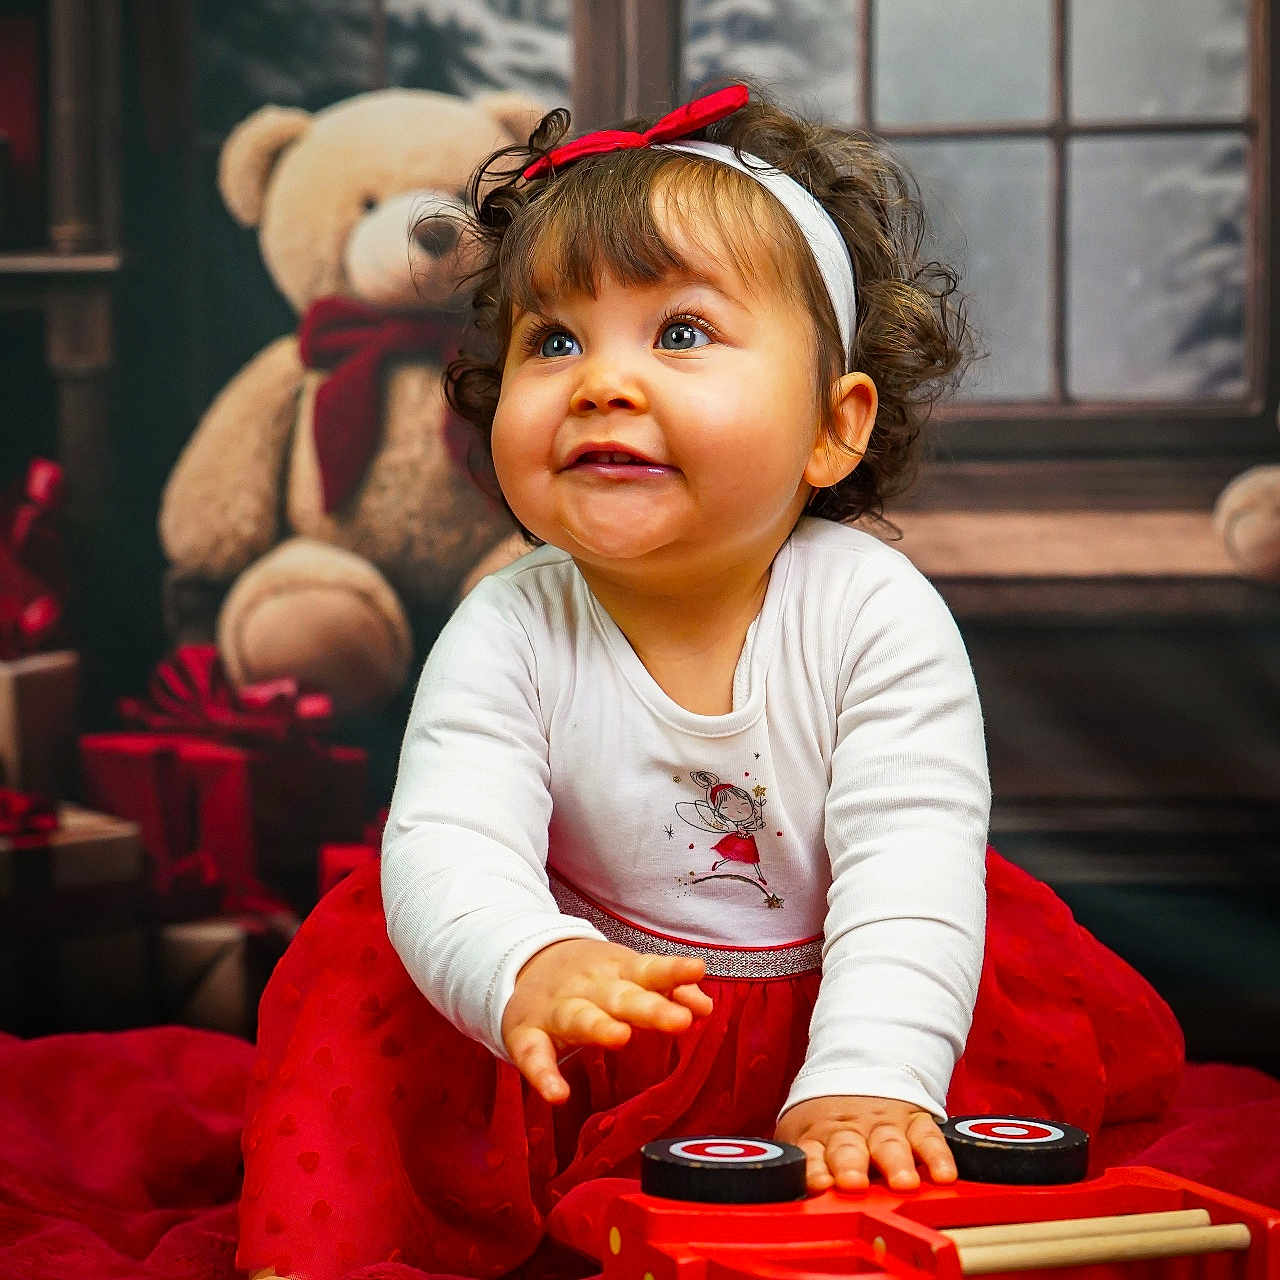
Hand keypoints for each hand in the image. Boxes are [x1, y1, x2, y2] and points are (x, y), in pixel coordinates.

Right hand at [501, 937, 712, 1103]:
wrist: (526, 962)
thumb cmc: (594, 978)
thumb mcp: (630, 974)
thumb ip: (668, 988)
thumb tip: (705, 1007)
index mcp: (618, 971)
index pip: (649, 970)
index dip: (674, 971)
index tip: (698, 969)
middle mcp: (589, 988)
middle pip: (621, 997)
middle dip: (649, 1008)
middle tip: (679, 1020)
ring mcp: (556, 1009)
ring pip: (579, 1018)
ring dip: (598, 1026)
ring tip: (620, 1037)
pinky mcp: (526, 1034)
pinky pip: (533, 1055)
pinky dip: (543, 1074)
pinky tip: (558, 1094)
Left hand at [775, 1095, 956, 1193]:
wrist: (857, 1075)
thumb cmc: (828, 1123)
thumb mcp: (805, 1138)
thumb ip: (802, 1169)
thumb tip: (791, 1203)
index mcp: (817, 1137)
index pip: (811, 1154)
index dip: (814, 1169)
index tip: (819, 1183)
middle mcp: (849, 1131)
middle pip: (847, 1148)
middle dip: (850, 1166)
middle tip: (853, 1183)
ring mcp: (883, 1126)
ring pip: (889, 1143)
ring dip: (895, 1163)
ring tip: (903, 1182)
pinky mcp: (914, 1122)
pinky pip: (928, 1137)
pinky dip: (937, 1156)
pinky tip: (944, 1175)